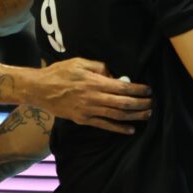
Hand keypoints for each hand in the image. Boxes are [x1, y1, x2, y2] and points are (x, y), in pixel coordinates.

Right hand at [35, 58, 150, 132]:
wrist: (39, 89)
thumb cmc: (58, 73)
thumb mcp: (79, 62)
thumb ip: (99, 67)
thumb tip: (115, 75)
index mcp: (93, 82)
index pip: (122, 87)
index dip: (138, 89)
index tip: (148, 89)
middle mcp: (93, 98)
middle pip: (123, 104)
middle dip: (141, 104)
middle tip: (153, 103)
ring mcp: (88, 111)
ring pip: (117, 116)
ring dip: (134, 116)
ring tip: (147, 115)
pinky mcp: (83, 119)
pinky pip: (104, 125)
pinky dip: (118, 129)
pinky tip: (130, 129)